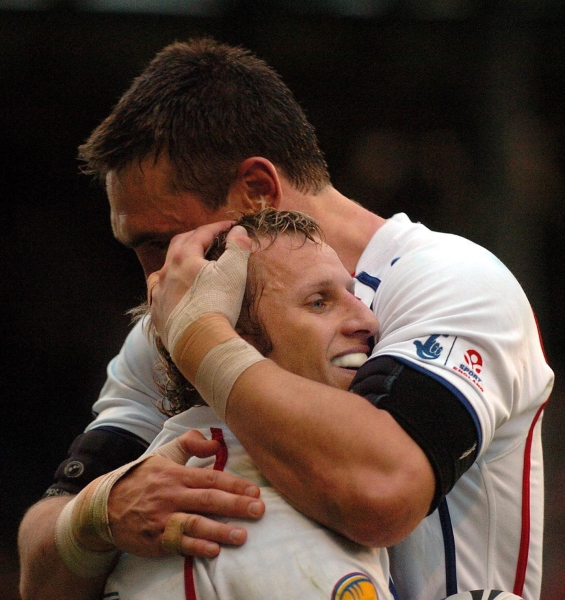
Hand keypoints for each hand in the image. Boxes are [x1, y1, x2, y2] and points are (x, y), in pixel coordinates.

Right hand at [108, 429, 264, 557]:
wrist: (104, 505)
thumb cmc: (141, 478)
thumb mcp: (163, 454)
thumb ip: (189, 443)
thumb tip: (215, 442)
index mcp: (176, 474)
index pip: (210, 478)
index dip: (234, 484)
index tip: (254, 491)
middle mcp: (171, 496)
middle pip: (208, 500)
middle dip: (235, 505)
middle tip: (258, 510)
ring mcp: (163, 519)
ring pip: (195, 524)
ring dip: (220, 530)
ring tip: (242, 535)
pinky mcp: (155, 539)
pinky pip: (178, 544)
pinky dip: (196, 547)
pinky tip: (213, 550)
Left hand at [148, 222, 251, 340]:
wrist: (199, 341)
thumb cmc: (218, 304)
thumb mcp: (234, 272)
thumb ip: (237, 247)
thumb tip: (239, 230)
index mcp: (184, 257)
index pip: (201, 234)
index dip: (217, 228)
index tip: (230, 226)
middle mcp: (166, 271)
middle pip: (179, 245)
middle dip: (195, 238)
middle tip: (210, 238)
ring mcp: (158, 292)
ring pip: (164, 269)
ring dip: (177, 262)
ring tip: (188, 263)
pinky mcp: (157, 312)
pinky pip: (159, 292)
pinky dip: (169, 286)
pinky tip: (173, 291)